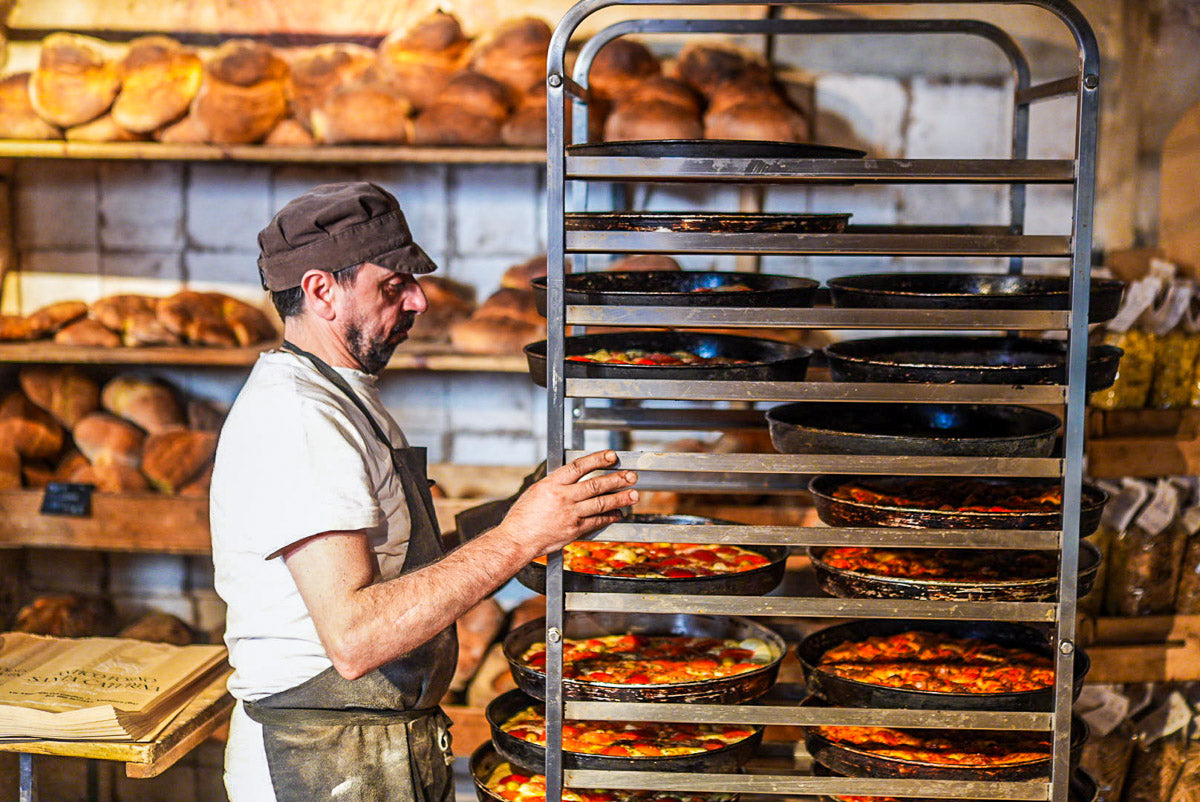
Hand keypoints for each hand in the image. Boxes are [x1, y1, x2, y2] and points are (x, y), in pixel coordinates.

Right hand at [498, 450, 637, 557]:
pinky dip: (609, 516)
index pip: (579, 466)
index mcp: (552, 483)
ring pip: (600, 503)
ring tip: (633, 494)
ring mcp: (570, 514)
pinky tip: (618, 513)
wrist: (517, 539)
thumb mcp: (536, 491)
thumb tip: (573, 476)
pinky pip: (597, 521)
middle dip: (616, 479)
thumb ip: (556, 483)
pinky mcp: (574, 530)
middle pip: (595, 485)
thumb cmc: (523, 515)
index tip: (612, 456)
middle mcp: (563, 497)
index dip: (598, 459)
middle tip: (631, 476)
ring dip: (620, 498)